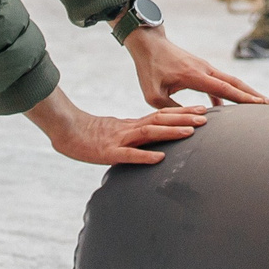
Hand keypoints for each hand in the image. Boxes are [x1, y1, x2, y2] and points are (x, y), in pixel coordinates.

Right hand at [25, 86, 208, 165]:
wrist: (63, 131)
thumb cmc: (88, 135)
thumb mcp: (115, 134)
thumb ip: (132, 136)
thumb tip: (150, 141)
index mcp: (131, 125)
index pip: (160, 115)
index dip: (181, 112)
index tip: (200, 110)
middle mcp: (129, 129)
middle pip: (160, 120)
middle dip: (184, 118)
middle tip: (205, 117)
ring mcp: (119, 140)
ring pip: (149, 134)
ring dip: (171, 132)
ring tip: (190, 132)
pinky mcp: (108, 153)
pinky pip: (129, 155)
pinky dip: (145, 156)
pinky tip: (160, 158)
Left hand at [125, 25, 268, 109]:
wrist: (148, 44)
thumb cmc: (148, 69)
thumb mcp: (153, 95)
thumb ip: (171, 110)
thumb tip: (187, 122)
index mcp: (195, 75)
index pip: (224, 89)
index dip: (243, 98)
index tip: (261, 104)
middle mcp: (204, 69)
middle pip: (235, 83)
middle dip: (254, 94)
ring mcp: (204, 68)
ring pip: (230, 81)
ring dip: (244, 93)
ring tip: (260, 105)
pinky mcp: (201, 69)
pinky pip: (219, 83)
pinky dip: (227, 93)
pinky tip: (225, 109)